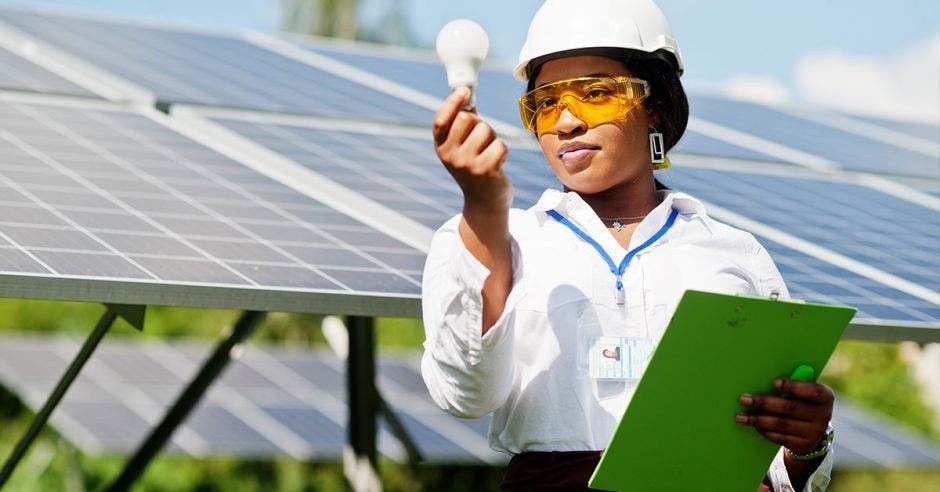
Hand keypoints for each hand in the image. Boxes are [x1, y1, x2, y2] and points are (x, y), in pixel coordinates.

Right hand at [432, 87, 510, 210]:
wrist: (484, 203)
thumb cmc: (475, 168)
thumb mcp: (462, 148)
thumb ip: (463, 125)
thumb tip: (467, 98)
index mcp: (441, 148)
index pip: (441, 120)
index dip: (452, 102)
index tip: (464, 90)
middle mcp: (450, 156)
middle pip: (467, 119)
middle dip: (480, 123)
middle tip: (482, 139)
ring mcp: (466, 164)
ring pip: (485, 130)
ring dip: (493, 138)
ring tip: (489, 153)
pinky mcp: (484, 170)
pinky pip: (500, 145)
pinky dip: (503, 151)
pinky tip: (498, 164)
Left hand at [736, 378, 833, 454]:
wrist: (813, 431)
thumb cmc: (803, 403)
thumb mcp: (804, 394)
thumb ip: (792, 386)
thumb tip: (762, 379)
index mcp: (825, 397)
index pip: (813, 391)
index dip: (794, 386)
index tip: (774, 383)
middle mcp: (823, 415)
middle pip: (790, 407)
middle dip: (764, 403)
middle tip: (744, 399)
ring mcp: (814, 432)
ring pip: (782, 424)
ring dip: (758, 420)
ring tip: (741, 416)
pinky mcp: (804, 445)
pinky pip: (781, 438)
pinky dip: (765, 431)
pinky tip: (753, 425)